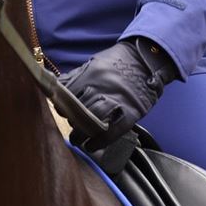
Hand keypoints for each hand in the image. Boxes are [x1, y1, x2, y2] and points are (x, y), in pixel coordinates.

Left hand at [57, 37, 178, 149]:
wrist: (146, 59)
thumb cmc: (118, 61)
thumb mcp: (95, 62)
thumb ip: (78, 75)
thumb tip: (59, 87)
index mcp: (91, 74)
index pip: (69, 93)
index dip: (62, 104)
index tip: (60, 112)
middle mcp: (102, 87)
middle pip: (79, 109)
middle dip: (72, 121)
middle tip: (70, 127)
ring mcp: (117, 100)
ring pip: (93, 121)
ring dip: (81, 134)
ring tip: (76, 140)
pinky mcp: (131, 112)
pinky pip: (113, 131)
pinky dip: (100, 141)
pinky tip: (91, 146)